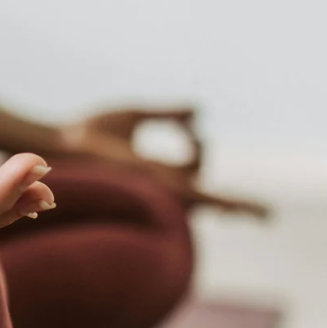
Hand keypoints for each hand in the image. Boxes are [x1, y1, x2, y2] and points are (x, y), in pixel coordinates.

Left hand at [55, 106, 270, 218]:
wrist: (63, 144)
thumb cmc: (86, 133)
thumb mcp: (136, 117)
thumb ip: (167, 114)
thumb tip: (198, 110)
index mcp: (152, 171)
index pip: (190, 168)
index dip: (199, 145)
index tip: (190, 124)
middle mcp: (159, 186)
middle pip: (201, 184)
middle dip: (215, 175)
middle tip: (219, 167)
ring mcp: (163, 190)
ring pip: (212, 202)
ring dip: (238, 206)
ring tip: (263, 217)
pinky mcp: (165, 188)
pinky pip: (206, 199)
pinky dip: (233, 206)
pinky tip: (258, 215)